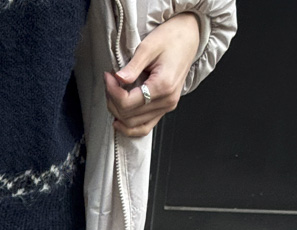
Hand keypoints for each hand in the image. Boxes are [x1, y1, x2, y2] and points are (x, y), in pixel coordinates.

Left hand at [104, 12, 200, 137]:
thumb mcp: (149, 46)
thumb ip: (133, 66)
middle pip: (128, 115)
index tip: (108, 76)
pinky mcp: (165, 108)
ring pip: (134, 124)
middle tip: (109, 83)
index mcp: (163, 86)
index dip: (112, 92)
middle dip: (113, 101)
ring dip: (118, 112)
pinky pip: (144, 127)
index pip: (127, 103)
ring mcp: (167, 107)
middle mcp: (166, 101)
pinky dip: (130, 126)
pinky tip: (119, 119)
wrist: (189, 36)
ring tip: (113, 94)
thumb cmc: (172, 37)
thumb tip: (118, 79)